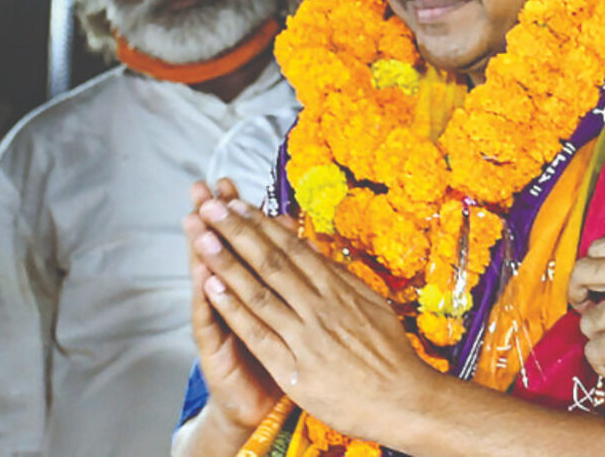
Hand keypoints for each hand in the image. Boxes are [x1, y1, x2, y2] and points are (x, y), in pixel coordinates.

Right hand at [183, 179, 283, 436]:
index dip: (235, 212)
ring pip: (208, 280)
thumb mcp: (285, 306)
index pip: (240, 242)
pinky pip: (211, 321)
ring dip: (200, 250)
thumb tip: (291, 225)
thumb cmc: (278, 350)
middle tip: (200, 189)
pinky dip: (208, 299)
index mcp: (250, 285)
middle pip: (219, 252)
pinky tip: (203, 277)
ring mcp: (219, 322)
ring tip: (193, 221)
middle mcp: (230, 298)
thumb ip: (286, 268)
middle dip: (211, 220)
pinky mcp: (215, 351)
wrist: (261, 402)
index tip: (230, 182)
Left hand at [190, 192, 439, 441]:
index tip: (239, 205)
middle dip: (238, 232)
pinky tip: (213, 290)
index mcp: (338, 289)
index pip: (293, 249)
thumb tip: (316, 251)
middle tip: (213, 206)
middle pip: (271, 262)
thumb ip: (341, 278)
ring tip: (202, 239)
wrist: (401, 399)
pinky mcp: (293, 368)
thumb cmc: (389, 353)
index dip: (263, 225)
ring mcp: (305, 336)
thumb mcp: (372, 304)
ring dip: (227, 263)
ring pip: (259, 292)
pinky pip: (258, 333)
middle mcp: (319, 306)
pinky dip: (233, 310)